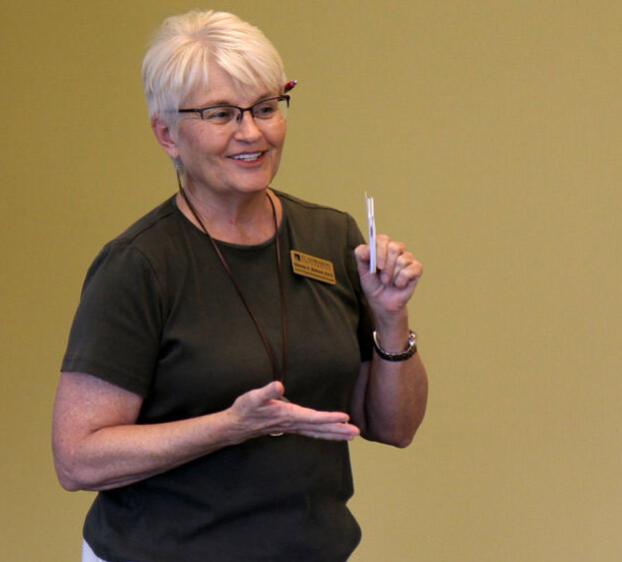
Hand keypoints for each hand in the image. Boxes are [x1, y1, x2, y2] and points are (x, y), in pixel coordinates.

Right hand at [228, 381, 359, 440]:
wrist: (237, 425)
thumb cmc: (246, 409)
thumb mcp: (254, 397)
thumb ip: (267, 392)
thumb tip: (279, 385)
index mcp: (288, 415)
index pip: (312, 418)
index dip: (329, 418)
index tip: (345, 418)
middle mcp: (293, 423)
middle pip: (320, 428)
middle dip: (338, 430)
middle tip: (357, 432)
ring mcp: (293, 427)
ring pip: (318, 432)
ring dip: (335, 433)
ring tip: (352, 435)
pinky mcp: (292, 427)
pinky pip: (313, 431)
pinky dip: (325, 432)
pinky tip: (333, 432)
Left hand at [354, 234, 422, 316]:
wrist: (381, 301)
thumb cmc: (372, 283)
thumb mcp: (362, 270)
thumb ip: (361, 255)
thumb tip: (367, 249)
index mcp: (382, 246)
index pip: (383, 239)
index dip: (380, 251)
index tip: (377, 266)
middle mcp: (396, 249)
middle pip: (395, 247)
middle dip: (387, 267)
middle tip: (383, 279)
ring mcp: (407, 258)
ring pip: (402, 260)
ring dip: (393, 276)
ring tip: (389, 283)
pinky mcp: (416, 268)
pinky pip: (410, 270)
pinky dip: (401, 281)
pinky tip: (399, 285)